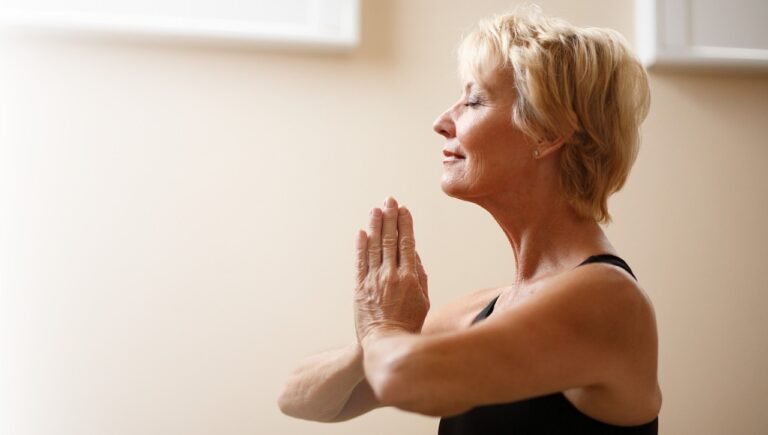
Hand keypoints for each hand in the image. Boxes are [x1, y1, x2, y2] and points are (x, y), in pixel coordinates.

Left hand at [353, 197, 428, 344]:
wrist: (385, 344)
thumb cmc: (409, 324)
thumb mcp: (423, 300)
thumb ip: (420, 275)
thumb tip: (414, 254)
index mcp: (409, 277)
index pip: (407, 243)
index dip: (405, 224)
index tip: (404, 210)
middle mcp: (390, 275)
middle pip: (389, 240)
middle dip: (390, 218)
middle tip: (389, 200)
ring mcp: (373, 280)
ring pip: (373, 247)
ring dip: (374, 226)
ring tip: (376, 210)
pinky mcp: (359, 287)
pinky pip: (359, 262)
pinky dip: (360, 246)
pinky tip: (361, 233)